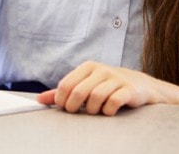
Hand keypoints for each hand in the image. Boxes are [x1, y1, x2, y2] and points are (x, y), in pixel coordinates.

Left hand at [37, 61, 160, 115]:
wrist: (138, 84)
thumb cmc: (106, 85)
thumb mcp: (85, 84)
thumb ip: (64, 91)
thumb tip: (40, 99)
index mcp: (88, 66)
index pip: (66, 84)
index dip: (61, 100)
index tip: (65, 107)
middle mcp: (101, 70)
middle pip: (79, 92)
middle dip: (74, 107)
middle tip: (76, 112)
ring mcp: (116, 79)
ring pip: (96, 97)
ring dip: (92, 110)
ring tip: (94, 111)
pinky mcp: (128, 89)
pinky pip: (113, 102)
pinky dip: (107, 110)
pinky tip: (107, 111)